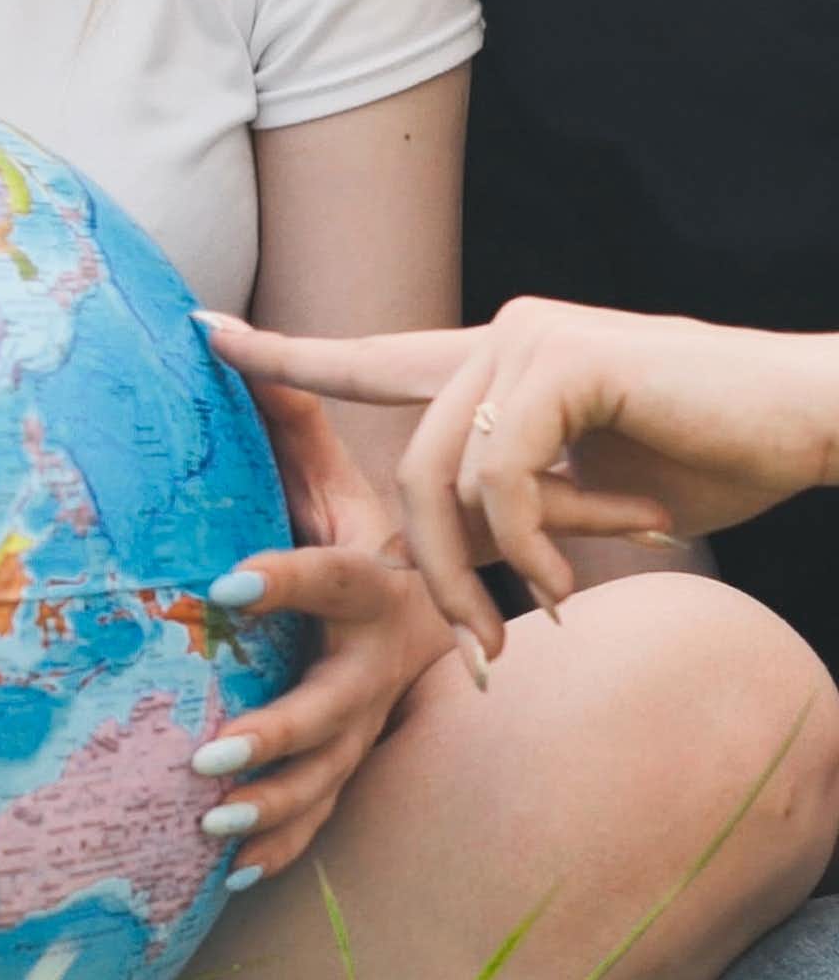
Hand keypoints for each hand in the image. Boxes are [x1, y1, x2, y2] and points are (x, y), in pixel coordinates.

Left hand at [196, 382, 453, 882]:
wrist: (450, 591)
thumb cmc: (364, 522)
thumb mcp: (334, 470)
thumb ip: (285, 415)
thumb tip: (210, 332)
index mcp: (377, 583)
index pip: (331, 575)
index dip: (286, 576)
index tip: (222, 581)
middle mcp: (382, 660)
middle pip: (335, 706)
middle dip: (277, 734)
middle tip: (208, 752)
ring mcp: (373, 718)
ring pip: (329, 774)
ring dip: (271, 805)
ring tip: (206, 825)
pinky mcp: (355, 756)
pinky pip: (323, 811)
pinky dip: (282, 843)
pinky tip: (229, 876)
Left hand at [205, 302, 822, 652]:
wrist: (809, 415)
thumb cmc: (710, 452)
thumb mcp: (587, 492)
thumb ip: (513, 502)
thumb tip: (453, 556)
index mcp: (488, 361)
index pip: (366, 359)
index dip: (284, 354)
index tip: (203, 330)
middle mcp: (492, 335)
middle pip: (405, 462)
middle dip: (431, 568)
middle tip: (473, 649)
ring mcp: (524, 338)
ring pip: (444, 474)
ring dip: (480, 571)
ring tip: (533, 622)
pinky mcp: (562, 359)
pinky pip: (500, 473)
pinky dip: (528, 543)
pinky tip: (570, 584)